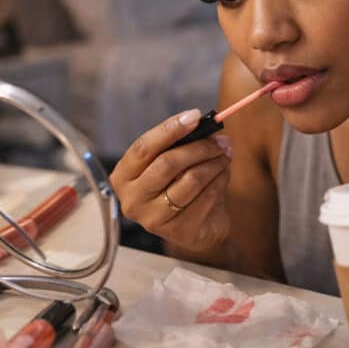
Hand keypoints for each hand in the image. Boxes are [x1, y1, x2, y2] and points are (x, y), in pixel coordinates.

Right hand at [109, 109, 232, 252]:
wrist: (197, 226)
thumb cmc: (178, 186)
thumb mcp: (172, 162)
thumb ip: (180, 144)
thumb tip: (204, 124)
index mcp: (123, 177)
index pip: (144, 148)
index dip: (170, 129)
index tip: (195, 115)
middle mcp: (133, 200)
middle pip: (168, 163)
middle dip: (199, 147)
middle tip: (220, 140)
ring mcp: (154, 220)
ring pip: (191, 179)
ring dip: (214, 163)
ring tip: (225, 156)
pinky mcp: (180, 232)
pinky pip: (207, 196)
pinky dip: (220, 180)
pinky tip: (223, 174)